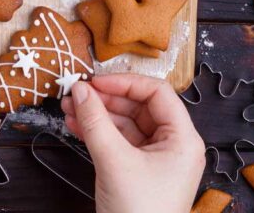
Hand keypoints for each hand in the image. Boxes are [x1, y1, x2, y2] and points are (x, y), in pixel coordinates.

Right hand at [60, 75, 205, 212]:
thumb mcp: (115, 162)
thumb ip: (96, 122)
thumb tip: (81, 91)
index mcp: (183, 139)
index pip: (157, 93)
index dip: (124, 83)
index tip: (95, 82)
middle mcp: (174, 146)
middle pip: (140, 107)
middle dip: (106, 99)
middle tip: (77, 93)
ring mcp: (156, 160)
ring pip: (126, 125)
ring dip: (98, 115)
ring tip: (69, 108)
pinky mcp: (139, 172)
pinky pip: (119, 143)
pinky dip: (99, 133)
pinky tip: (75, 125)